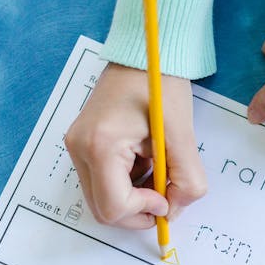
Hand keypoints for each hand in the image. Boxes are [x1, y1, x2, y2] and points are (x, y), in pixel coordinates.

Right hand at [65, 63, 206, 227]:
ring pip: (103, 198)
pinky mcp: (83, 145)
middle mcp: (80, 148)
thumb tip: (176, 211)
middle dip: (138, 211)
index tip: (166, 198)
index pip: (114, 206)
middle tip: (166, 195)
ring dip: (134, 197)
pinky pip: (103, 181)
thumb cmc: (161, 84)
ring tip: (157, 167)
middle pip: (103, 210)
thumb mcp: (182, 135)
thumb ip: (186, 179)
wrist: (143, 53)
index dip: (144, 211)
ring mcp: (78, 146)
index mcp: (100, 145)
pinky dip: (127, 183)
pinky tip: (145, 160)